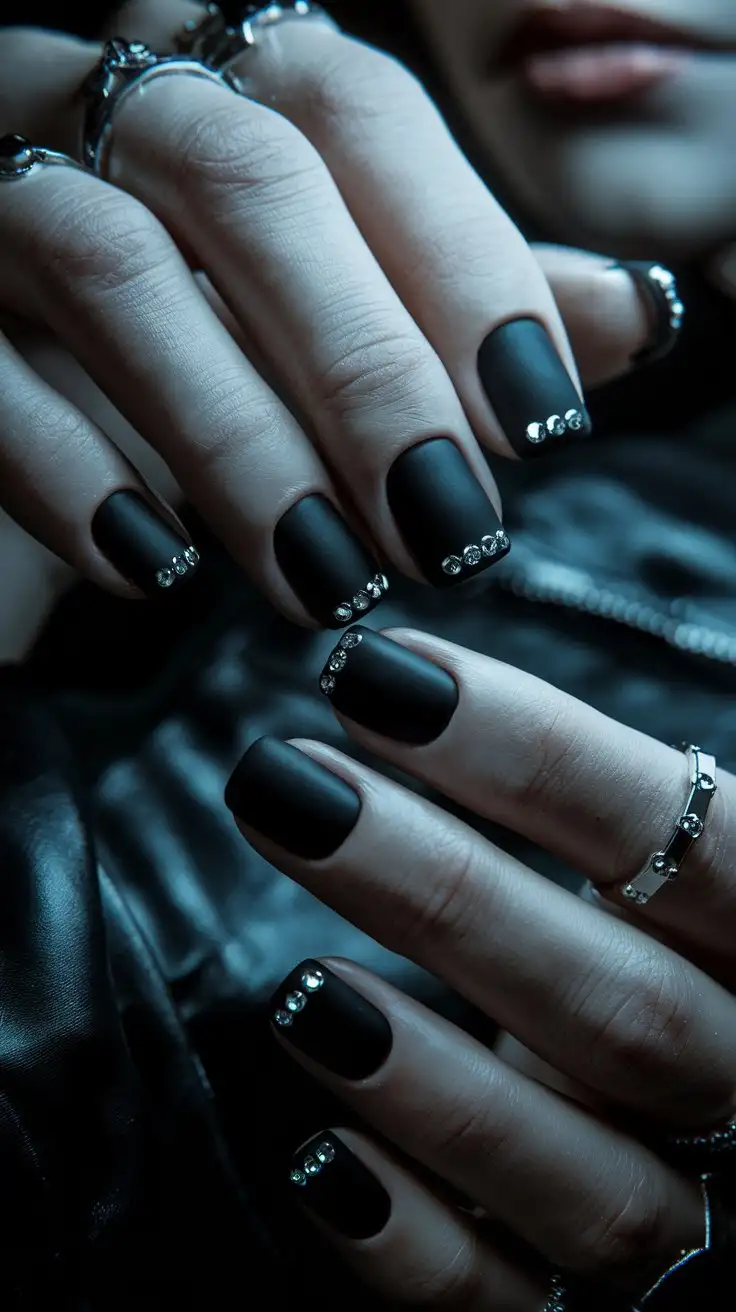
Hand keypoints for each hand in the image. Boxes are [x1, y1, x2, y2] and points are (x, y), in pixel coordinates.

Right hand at [0, 9, 667, 621]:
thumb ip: (463, 306)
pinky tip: (161, 570)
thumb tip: (630, 314)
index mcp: (226, 81)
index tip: (538, 420)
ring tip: (325, 581)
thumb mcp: (340, 317)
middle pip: (243, 177)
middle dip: (363, 366)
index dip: (461, 261)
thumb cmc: (201, 348)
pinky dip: (76, 475)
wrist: (15, 393)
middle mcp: (102, 104)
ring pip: (108, 264)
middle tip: (443, 530)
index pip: (356, 113)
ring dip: (237, 436)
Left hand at [225, 628, 735, 1307]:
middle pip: (629, 1012)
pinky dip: (424, 1248)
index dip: (546, 757)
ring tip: (300, 989)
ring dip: (441, 1090)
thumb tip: (416, 689)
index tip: (382, 679)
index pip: (702, 844)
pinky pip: (520, 1308)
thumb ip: (619, 819)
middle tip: (287, 785)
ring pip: (592, 1181)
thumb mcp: (681, 880)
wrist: (732, 1125)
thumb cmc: (689, 959)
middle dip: (447, 896)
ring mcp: (704, 1215)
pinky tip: (326, 1163)